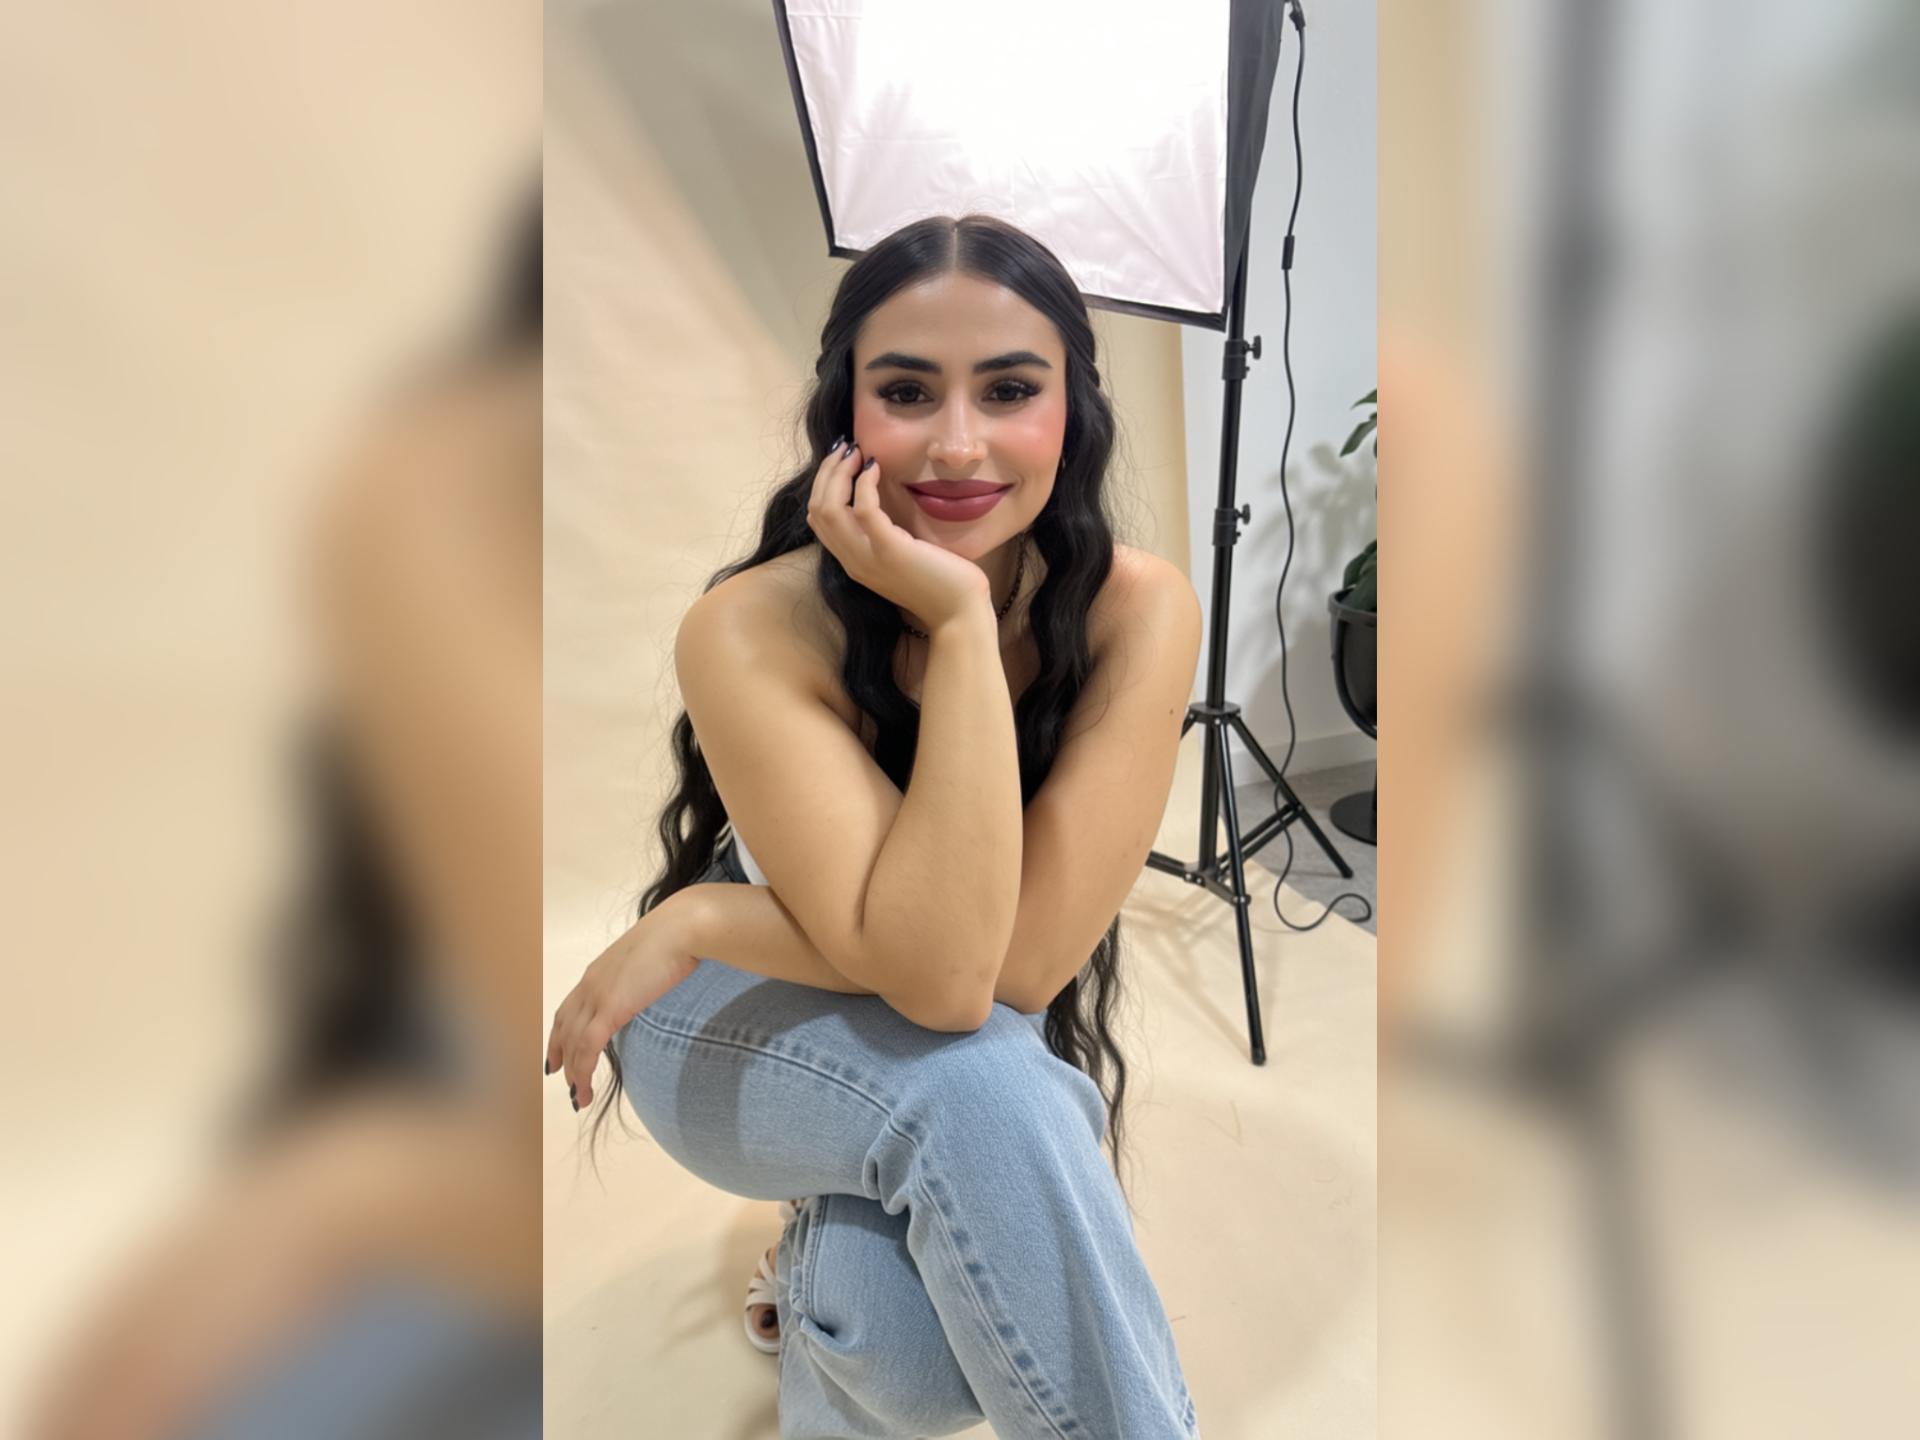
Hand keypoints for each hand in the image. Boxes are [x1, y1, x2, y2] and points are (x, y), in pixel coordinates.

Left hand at [545, 897, 700, 1107]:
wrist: (683, 928)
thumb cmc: (677, 936)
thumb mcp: (650, 958)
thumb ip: (641, 975)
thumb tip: (650, 985)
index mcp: (598, 972)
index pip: (568, 1008)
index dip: (559, 1033)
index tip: (557, 1053)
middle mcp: (590, 984)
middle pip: (564, 1028)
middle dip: (559, 1056)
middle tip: (560, 1079)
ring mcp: (598, 996)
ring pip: (574, 1044)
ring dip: (573, 1074)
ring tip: (578, 1098)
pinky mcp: (611, 1008)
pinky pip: (588, 1048)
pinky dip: (583, 1072)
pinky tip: (584, 1089)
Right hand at [807, 439, 990, 630]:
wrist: (959, 614)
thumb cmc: (938, 583)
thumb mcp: (899, 555)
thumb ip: (882, 535)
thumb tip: (875, 499)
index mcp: (853, 561)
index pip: (818, 519)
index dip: (824, 484)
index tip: (843, 460)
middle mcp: (853, 561)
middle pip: (817, 509)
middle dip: (827, 472)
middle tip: (846, 448)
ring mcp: (868, 558)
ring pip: (829, 508)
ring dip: (839, 473)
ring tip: (856, 452)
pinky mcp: (890, 551)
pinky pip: (863, 510)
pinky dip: (865, 484)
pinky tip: (876, 468)